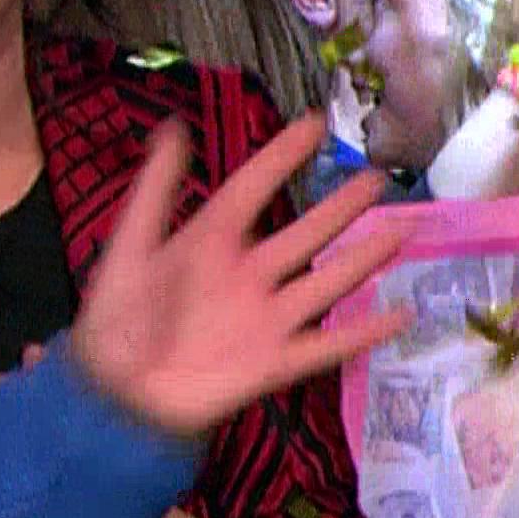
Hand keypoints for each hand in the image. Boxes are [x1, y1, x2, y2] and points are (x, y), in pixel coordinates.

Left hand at [70, 114, 412, 440]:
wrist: (115, 394)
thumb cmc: (118, 318)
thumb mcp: (131, 246)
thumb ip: (154, 190)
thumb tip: (172, 125)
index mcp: (210, 241)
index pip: (253, 188)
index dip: (281, 156)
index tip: (316, 123)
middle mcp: (247, 275)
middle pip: (305, 234)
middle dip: (341, 207)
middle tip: (379, 177)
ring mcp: (265, 318)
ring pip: (326, 281)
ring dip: (365, 257)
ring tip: (403, 229)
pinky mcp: (274, 361)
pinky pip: (326, 345)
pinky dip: (364, 332)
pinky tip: (402, 314)